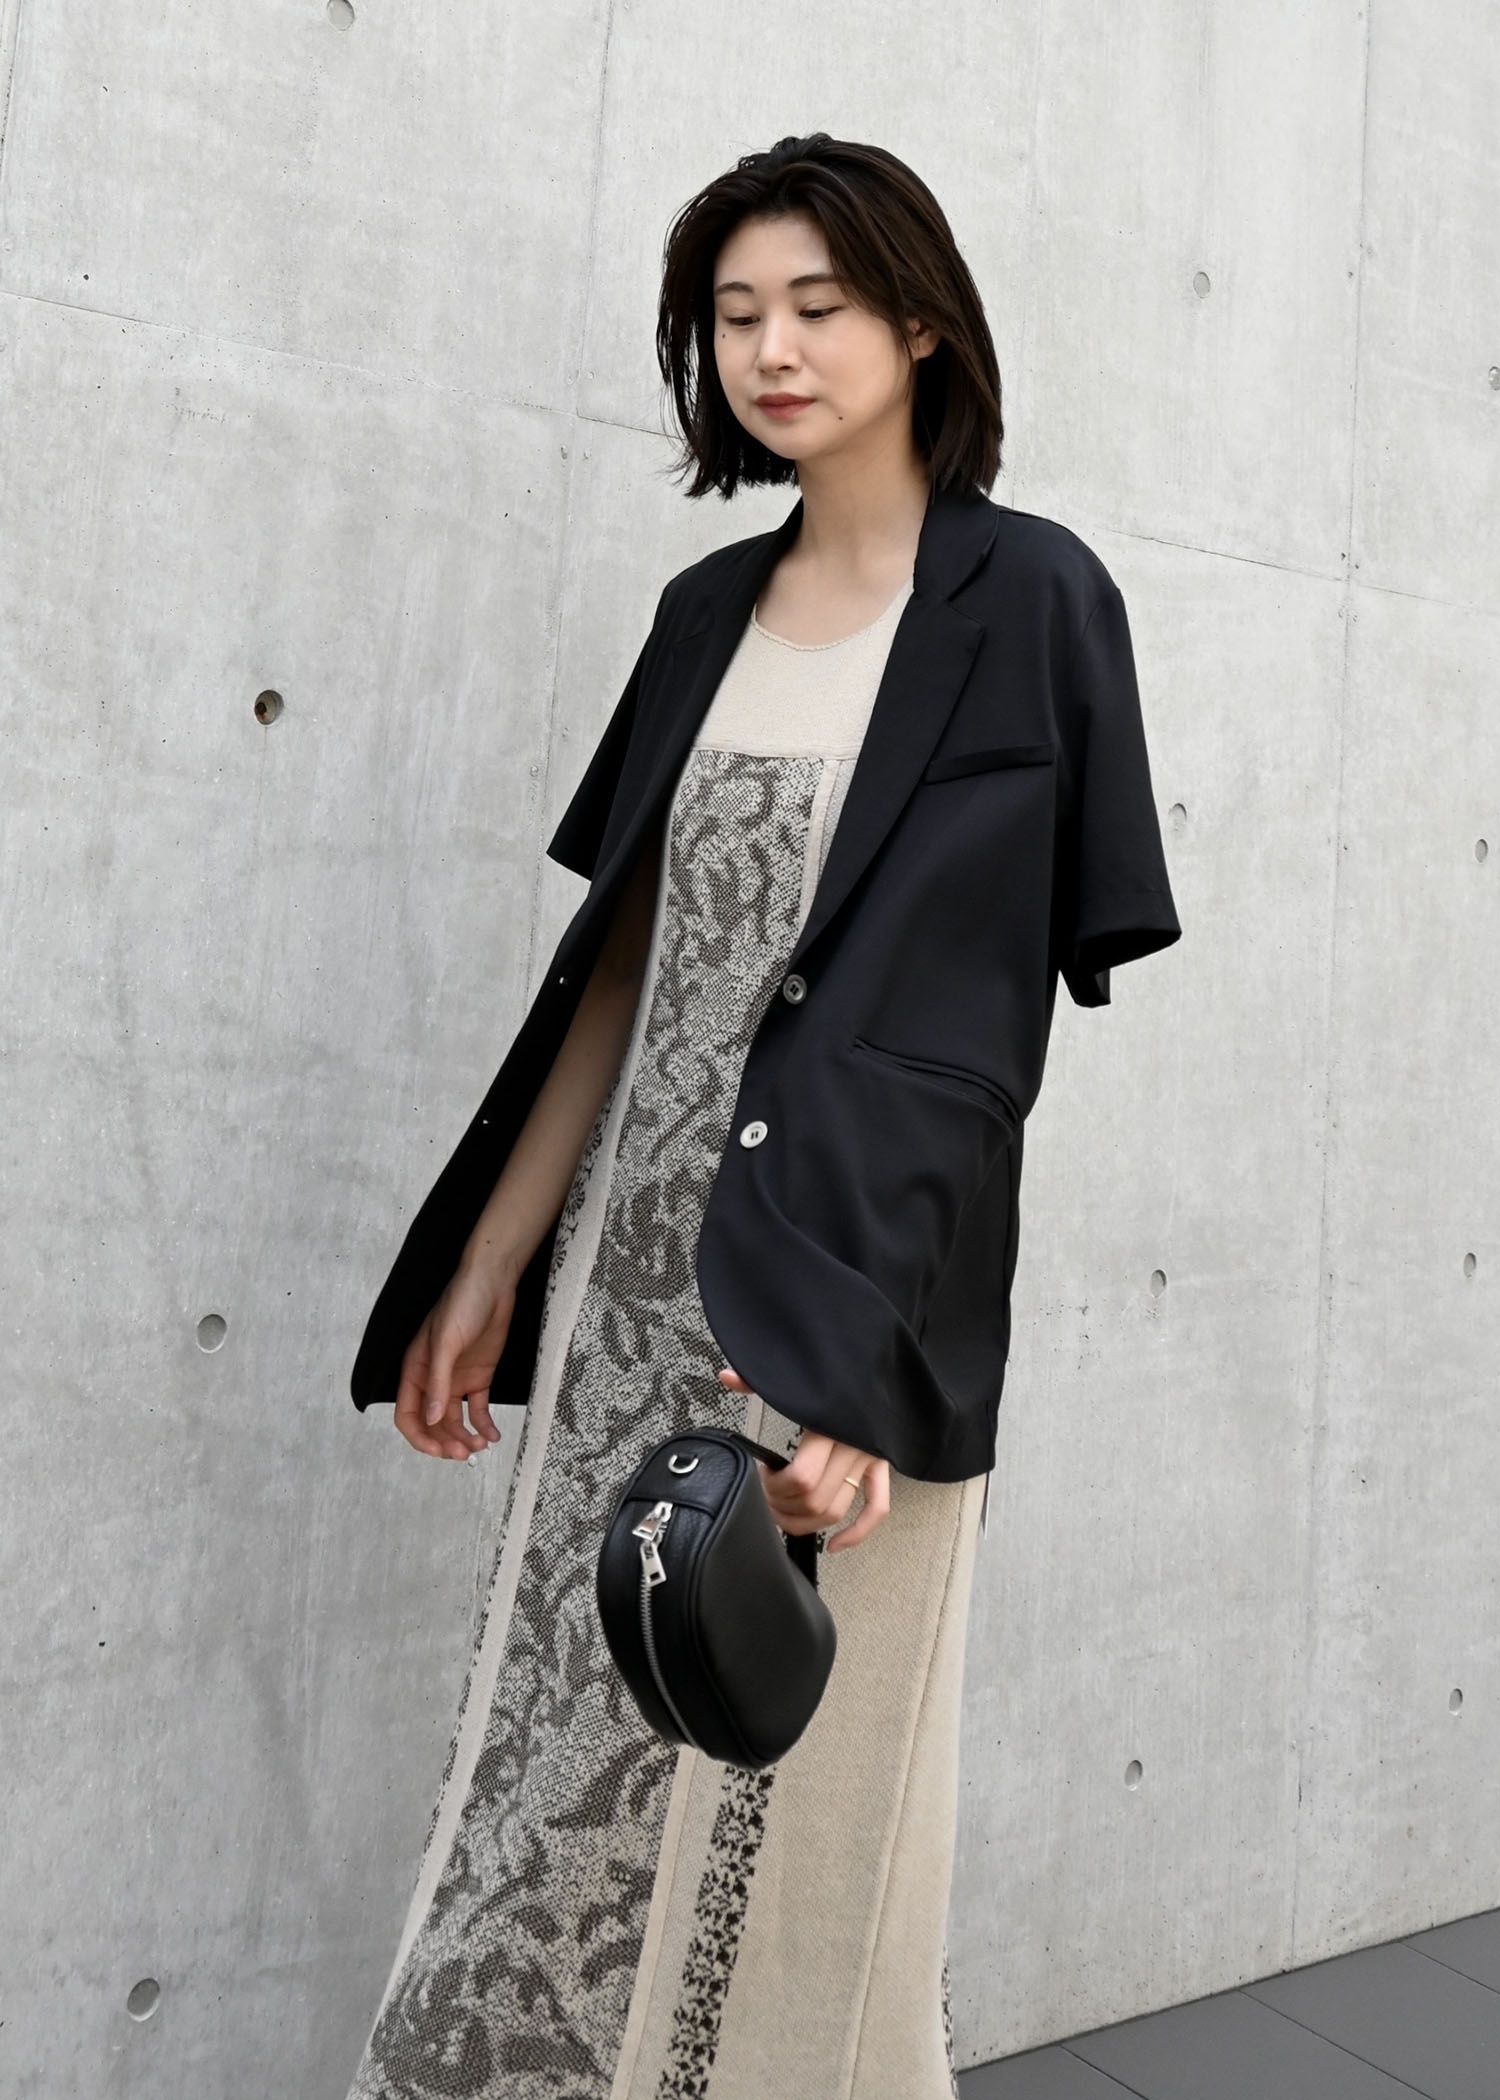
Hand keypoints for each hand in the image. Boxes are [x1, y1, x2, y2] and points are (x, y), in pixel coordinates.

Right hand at [393, 1261, 512, 1459]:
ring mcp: (456, 1379)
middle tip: (464, 1454)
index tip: (440, 1451)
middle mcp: (433, 1380)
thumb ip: (438, 1382)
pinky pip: (477, 1408)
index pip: (408, 1416)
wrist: (493, 1282)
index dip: (420, 1438)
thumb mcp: (446, 1343)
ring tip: (481, 1445)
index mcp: (415, 1371)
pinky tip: (492, 1435)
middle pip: (432, 1423)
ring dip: (465, 1437)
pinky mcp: (478, 1376)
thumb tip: (431, 1419)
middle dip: (445, 1442)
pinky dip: (483, 1424)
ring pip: (455, 1420)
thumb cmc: (462, 1304)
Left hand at [717, 1365, 890, 1552]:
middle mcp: (853, 1445)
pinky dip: (857, 1533)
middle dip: (782, 1506)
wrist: (872, 1356)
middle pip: (814, 1499)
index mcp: (830, 1424)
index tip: (761, 1475)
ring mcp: (869, 1458)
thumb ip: (758, 1378)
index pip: (802, 1477)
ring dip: (806, 1523)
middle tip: (765, 1495)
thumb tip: (726, 1378)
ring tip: (783, 1514)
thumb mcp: (795, 1370)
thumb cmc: (833, 1367)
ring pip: (836, 1510)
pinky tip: (834, 1546)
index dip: (774, 1487)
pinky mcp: (881, 1465)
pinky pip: (876, 1508)